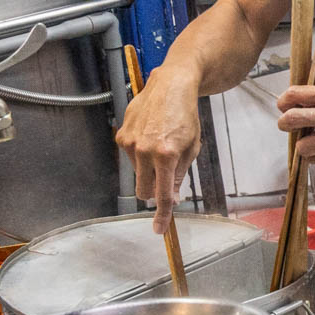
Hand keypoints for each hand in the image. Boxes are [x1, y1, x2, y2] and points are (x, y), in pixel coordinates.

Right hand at [115, 65, 201, 233]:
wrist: (171, 85)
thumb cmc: (185, 115)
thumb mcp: (192, 147)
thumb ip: (180, 174)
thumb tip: (172, 197)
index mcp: (166, 155)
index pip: (162, 194)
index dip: (162, 215)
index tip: (160, 229)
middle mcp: (144, 150)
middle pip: (143, 191)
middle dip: (154, 194)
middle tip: (166, 182)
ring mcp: (130, 143)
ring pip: (137, 174)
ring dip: (148, 170)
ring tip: (162, 146)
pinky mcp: (121, 135)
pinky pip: (131, 157)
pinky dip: (140, 155)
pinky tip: (151, 136)